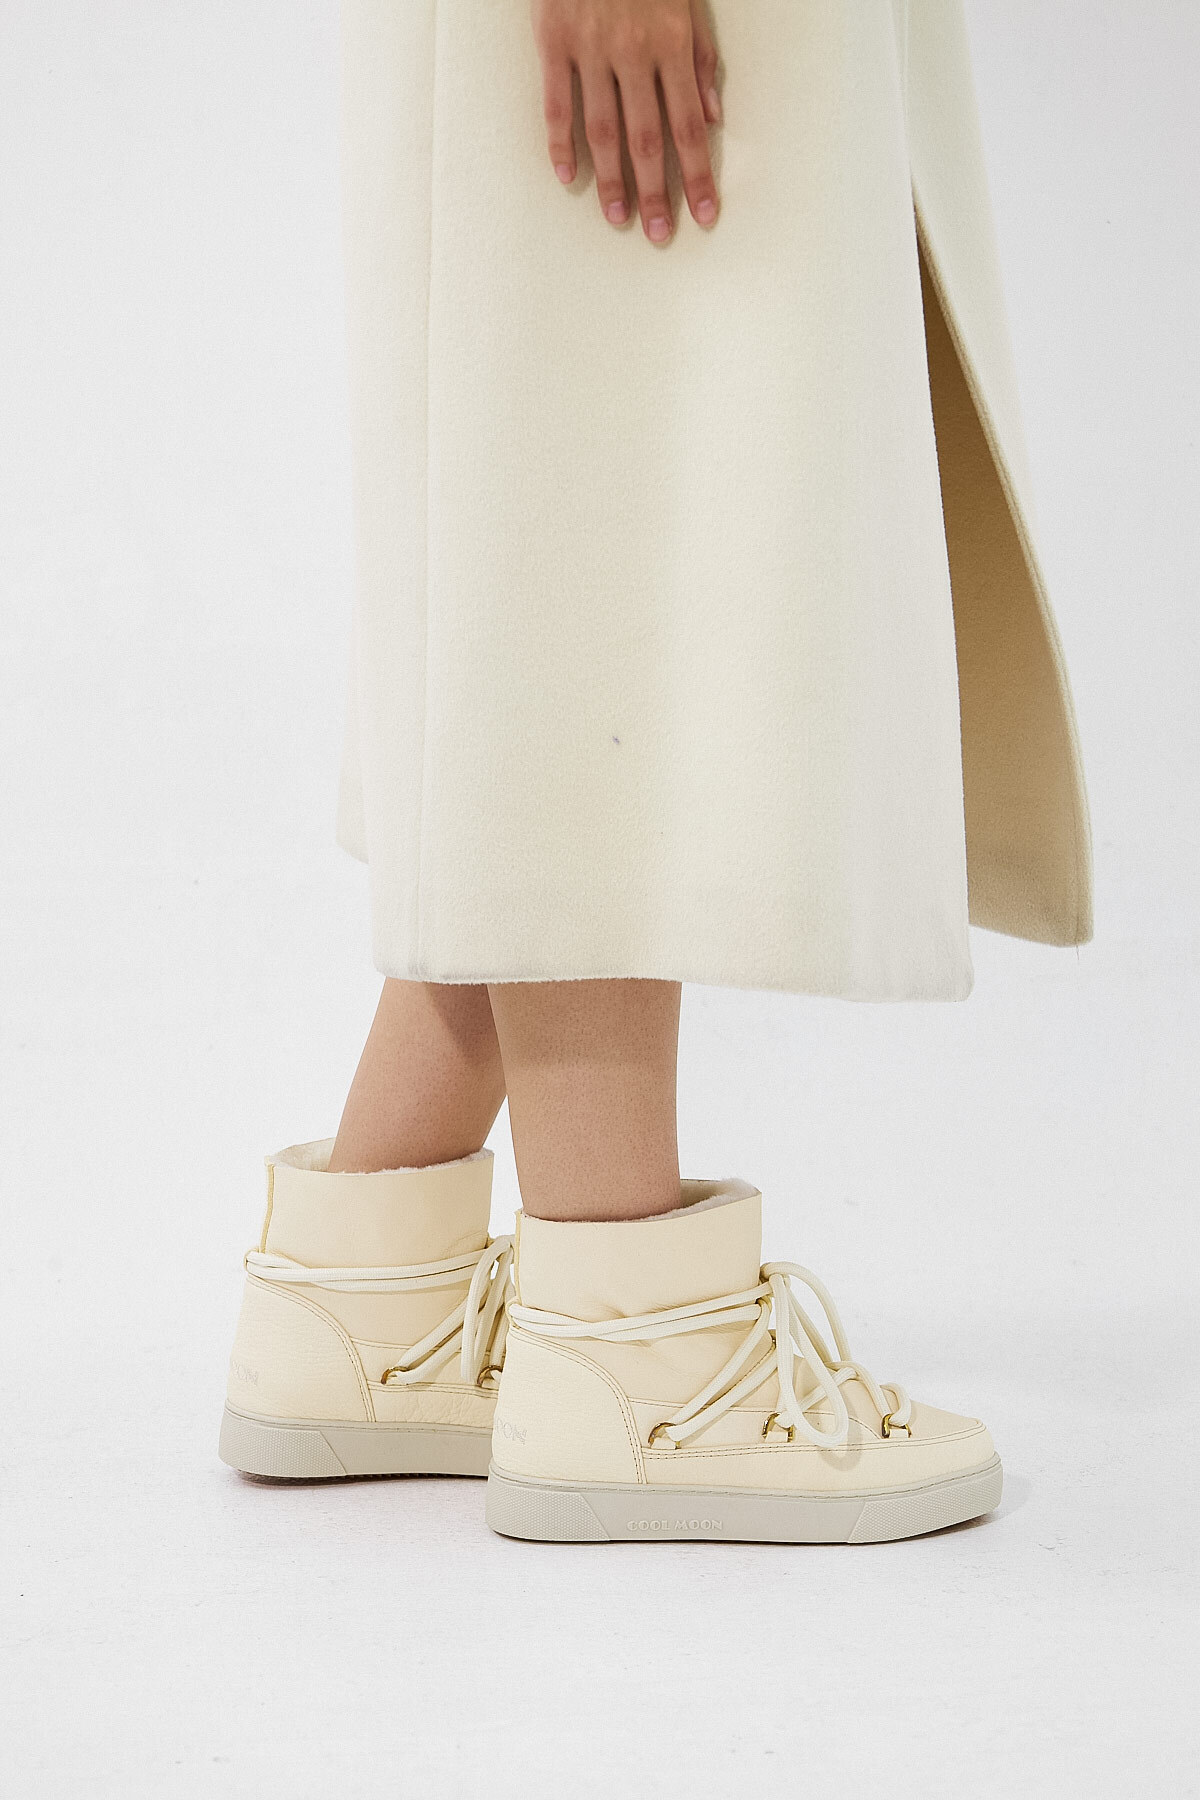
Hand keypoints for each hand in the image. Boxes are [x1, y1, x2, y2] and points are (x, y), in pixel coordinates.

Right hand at [531, 0, 721, 242]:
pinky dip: (561, 145)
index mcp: (672, 43)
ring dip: (613, 180)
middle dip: (658, 192)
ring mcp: (590, 48)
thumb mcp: (687, 2)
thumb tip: (712, 118)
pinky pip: (557, 104)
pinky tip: (568, 178)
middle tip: (659, 234)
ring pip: (603, 130)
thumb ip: (701, 60)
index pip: (690, 126)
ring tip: (619, 218)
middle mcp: (633, 51)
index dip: (699, 175)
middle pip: (648, 139)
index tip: (706, 213)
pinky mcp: (553, 41)